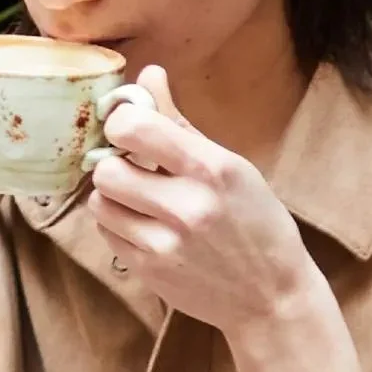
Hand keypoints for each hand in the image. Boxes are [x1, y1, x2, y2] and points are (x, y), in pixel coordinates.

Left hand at [91, 66, 322, 333]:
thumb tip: (148, 74)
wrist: (272, 297)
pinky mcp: (148, 271)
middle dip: (114, 164)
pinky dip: (117, 224)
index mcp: (212, 169)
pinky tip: (143, 224)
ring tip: (139, 197)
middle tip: (133, 168)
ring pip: (99, 201)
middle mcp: (186, 206)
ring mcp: (164, 244)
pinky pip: (105, 233)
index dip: (121, 124)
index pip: (133, 128)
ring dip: (112, 195)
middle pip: (106, 169)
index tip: (130, 129)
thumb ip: (180, 122)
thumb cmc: (256, 223)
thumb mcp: (232, 165)